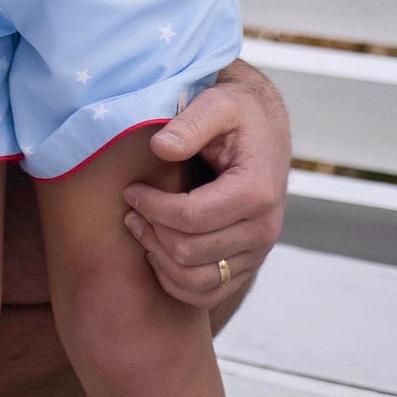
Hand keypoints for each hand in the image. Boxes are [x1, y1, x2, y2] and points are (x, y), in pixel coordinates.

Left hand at [123, 60, 290, 309]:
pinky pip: (210, 293)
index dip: (153, 207)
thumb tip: (160, 148)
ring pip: (198, 281)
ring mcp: (258, 251)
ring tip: (140, 227)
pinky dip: (177, 282)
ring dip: (160, 258)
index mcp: (256, 191)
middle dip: (152, 231)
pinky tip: (157, 252)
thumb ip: (191, 123)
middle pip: (191, 252)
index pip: (192, 218)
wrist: (265, 129)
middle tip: (130, 207)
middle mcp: (263, 229)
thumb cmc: (238, 113)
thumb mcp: (217, 104)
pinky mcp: (249, 264)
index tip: (130, 190)